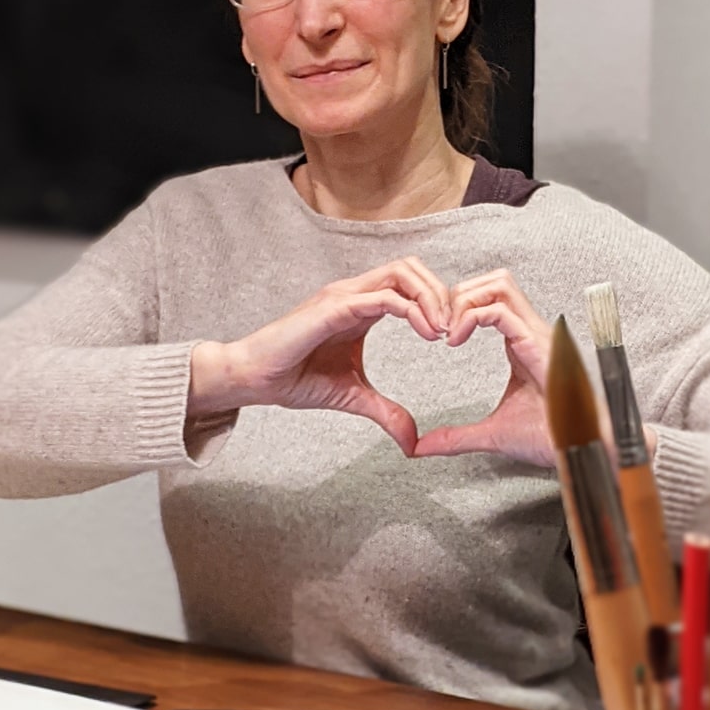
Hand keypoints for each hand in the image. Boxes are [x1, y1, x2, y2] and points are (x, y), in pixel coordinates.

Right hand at [188, 257, 449, 454]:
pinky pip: (382, 298)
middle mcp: (354, 292)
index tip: (452, 336)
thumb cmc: (295, 379)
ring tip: (444, 331)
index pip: (410, 283)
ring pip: (401, 273)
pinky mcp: (332, 308)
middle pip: (411, 267)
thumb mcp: (354, 397)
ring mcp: (343, 296)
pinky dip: (412, 311)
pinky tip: (428, 334)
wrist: (253, 380)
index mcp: (361, 305)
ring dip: (432, 297)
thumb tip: (413, 442)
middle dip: (442, 293)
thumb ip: (386, 412)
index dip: (438, 302)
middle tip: (456, 329)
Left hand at [412, 269, 555, 467]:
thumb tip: (424, 447)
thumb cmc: (551, 436)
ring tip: (448, 329)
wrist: (581, 447)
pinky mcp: (538, 343)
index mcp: (521, 342)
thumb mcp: (491, 433)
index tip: (440, 334)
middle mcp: (531, 331)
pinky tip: (456, 339)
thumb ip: (456, 437)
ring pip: (500, 284)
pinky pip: (502, 310)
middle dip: (460, 293)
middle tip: (439, 325)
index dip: (461, 306)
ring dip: (466, 299)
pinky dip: (471, 316)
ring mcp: (537, 334)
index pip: (492, 299)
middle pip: (495, 281)